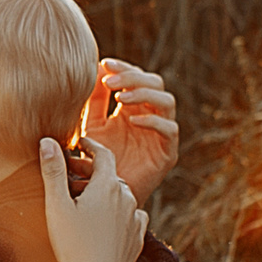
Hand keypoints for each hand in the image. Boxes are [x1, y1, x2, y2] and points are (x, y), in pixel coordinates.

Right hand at [41, 138, 144, 261]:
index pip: (103, 154)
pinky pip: (131, 216)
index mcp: (108, 186)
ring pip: (122, 195)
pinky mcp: (137, 239)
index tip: (81, 143)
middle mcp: (127, 198)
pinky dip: (120, 211)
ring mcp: (134, 220)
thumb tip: (47, 141)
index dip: (91, 145)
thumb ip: (53, 171)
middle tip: (73, 173)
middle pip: (111, 175)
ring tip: (87, 198)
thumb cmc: (71, 244)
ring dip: (106, 192)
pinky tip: (106, 220)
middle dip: (93, 171)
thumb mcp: (56, 205)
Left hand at [83, 57, 179, 204]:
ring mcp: (160, 134)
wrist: (104, 197)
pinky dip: (152, 121)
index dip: (124, 67)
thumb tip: (94, 69)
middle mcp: (150, 117)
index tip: (104, 64)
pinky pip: (170, 130)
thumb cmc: (96, 161)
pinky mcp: (167, 153)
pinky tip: (132, 121)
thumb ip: (94, 100)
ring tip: (120, 98)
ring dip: (144, 94)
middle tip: (110, 81)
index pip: (136, 77)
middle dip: (133, 77)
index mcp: (132, 108)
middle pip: (155, 83)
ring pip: (167, 101)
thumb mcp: (91, 125)